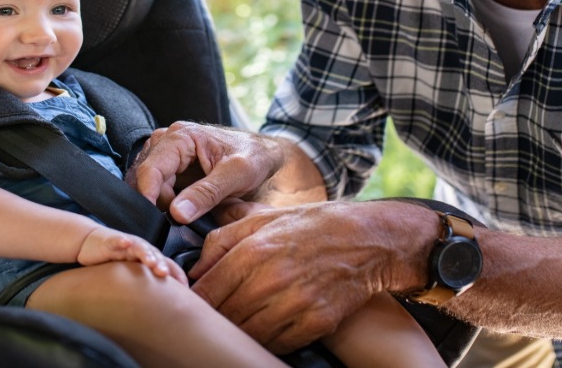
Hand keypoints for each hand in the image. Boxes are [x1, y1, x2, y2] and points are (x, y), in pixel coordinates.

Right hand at [76, 227, 188, 285]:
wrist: (92, 244)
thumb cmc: (115, 260)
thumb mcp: (132, 274)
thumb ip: (146, 286)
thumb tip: (162, 310)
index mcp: (149, 258)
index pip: (167, 265)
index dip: (176, 275)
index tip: (184, 289)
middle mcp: (141, 251)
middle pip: (156, 256)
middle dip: (161, 265)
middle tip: (165, 275)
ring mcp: (127, 245)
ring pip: (140, 248)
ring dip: (146, 254)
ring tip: (150, 261)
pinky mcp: (112, 242)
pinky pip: (118, 241)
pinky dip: (122, 241)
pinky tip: (125, 243)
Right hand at [128, 121, 285, 223]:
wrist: (262, 153)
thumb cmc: (253, 157)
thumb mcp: (236, 175)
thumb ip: (207, 194)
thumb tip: (176, 213)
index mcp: (181, 136)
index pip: (150, 169)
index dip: (148, 197)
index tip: (155, 223)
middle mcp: (168, 140)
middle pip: (147, 179)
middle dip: (158, 203)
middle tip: (181, 221)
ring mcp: (166, 152)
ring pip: (149, 184)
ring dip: (161, 203)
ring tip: (186, 213)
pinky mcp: (170, 165)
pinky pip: (157, 186)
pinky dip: (165, 201)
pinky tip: (183, 208)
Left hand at [188, 200, 435, 353]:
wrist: (367, 239)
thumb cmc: (311, 226)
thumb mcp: (263, 219)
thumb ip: (222, 240)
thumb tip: (194, 268)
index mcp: (254, 250)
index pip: (207, 290)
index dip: (196, 301)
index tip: (193, 303)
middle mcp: (272, 278)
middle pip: (226, 315)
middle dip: (216, 318)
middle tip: (214, 316)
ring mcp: (296, 303)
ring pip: (249, 333)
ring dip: (240, 331)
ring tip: (240, 321)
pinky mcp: (317, 322)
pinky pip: (277, 343)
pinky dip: (267, 340)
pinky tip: (266, 328)